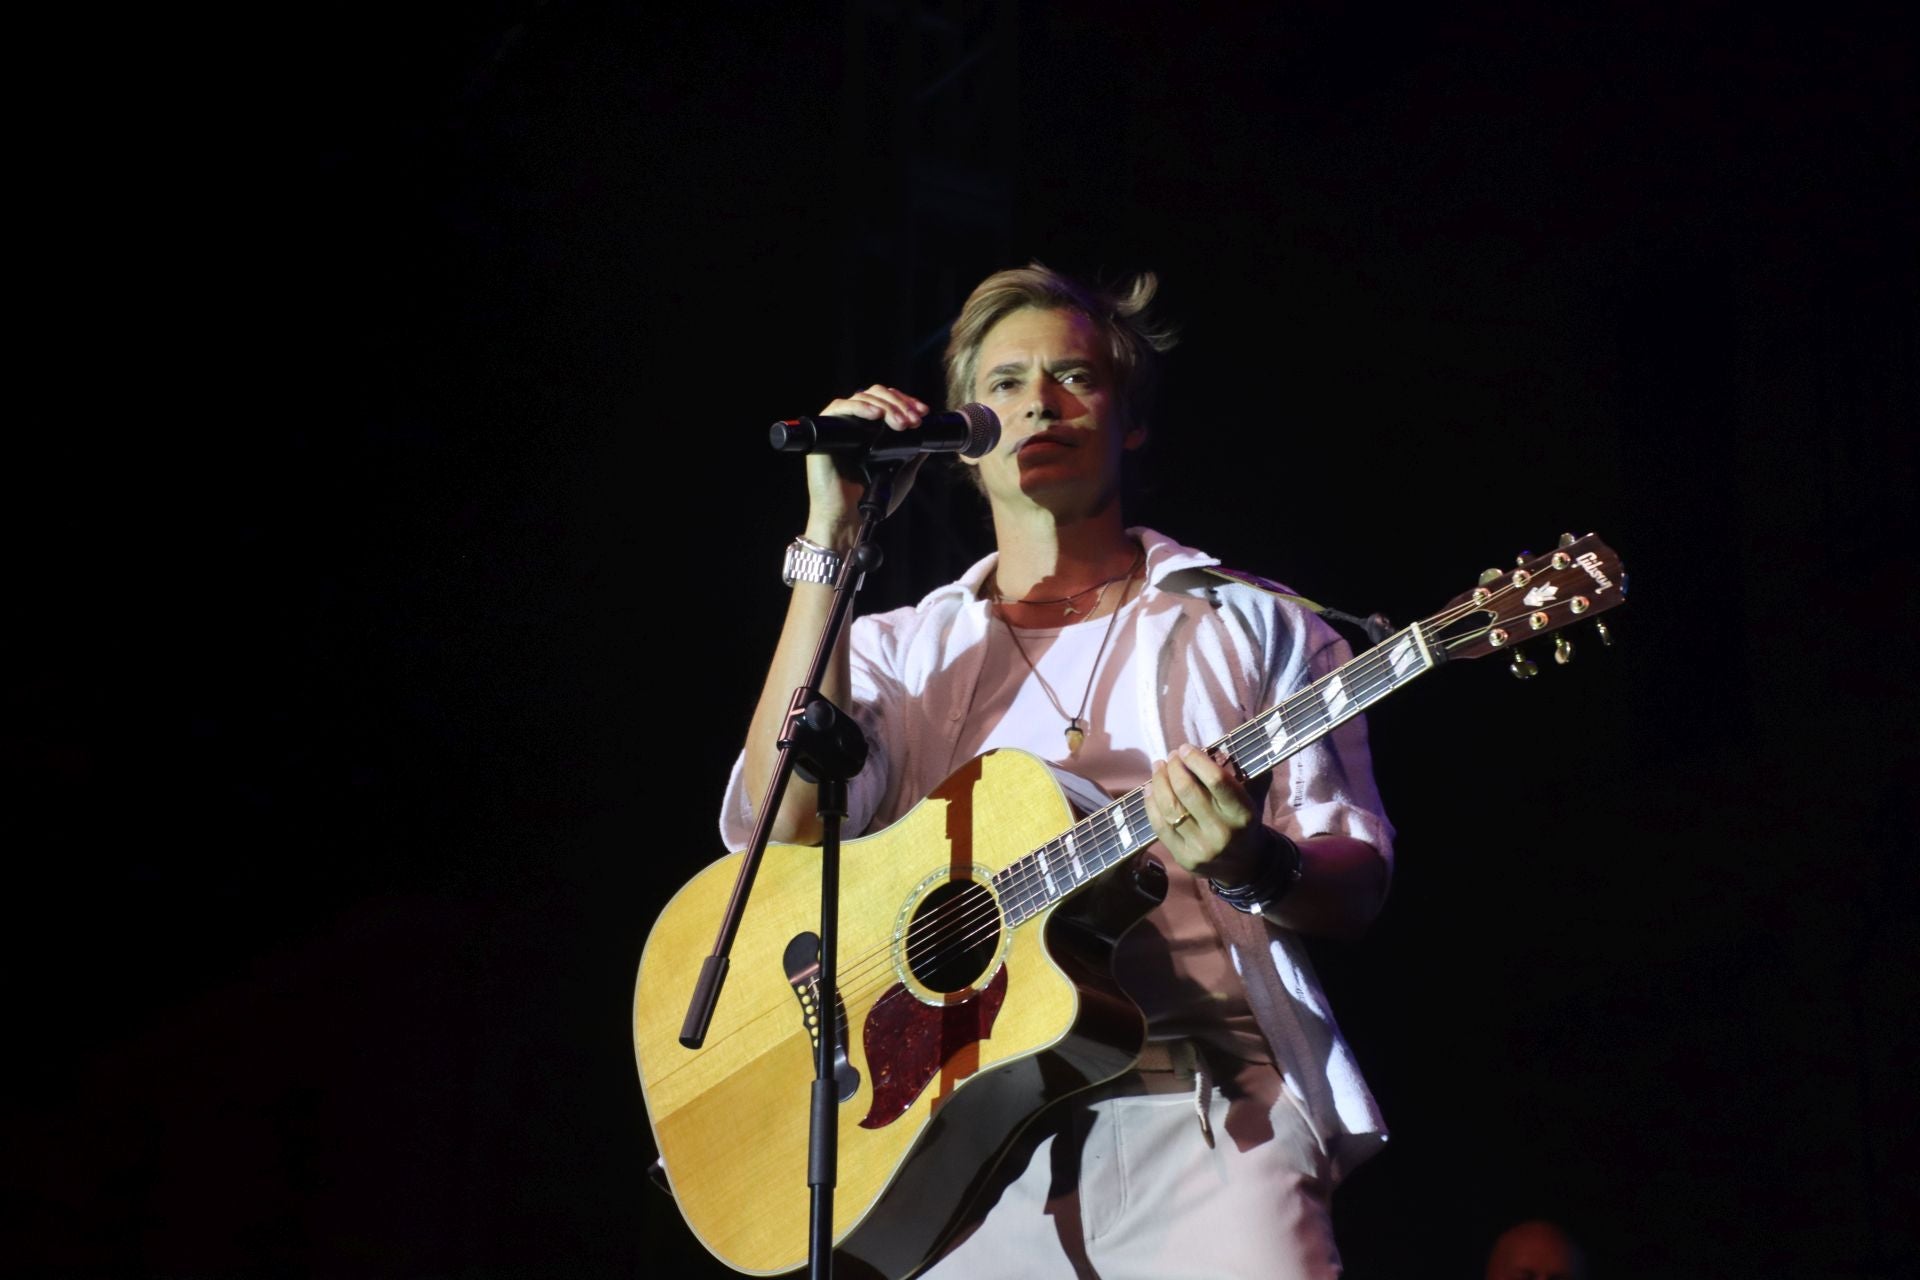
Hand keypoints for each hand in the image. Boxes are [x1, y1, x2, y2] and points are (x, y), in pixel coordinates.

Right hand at [804, 384, 929, 547]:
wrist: (848, 518)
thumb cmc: (869, 501)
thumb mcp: (901, 474)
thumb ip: (913, 455)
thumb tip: (931, 438)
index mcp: (869, 431)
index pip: (887, 402)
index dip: (905, 402)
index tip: (923, 413)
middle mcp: (853, 424)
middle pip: (876, 395)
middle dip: (899, 404)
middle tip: (913, 421)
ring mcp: (839, 426)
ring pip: (862, 397)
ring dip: (886, 406)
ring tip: (901, 423)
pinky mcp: (824, 432)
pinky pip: (838, 408)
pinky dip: (859, 407)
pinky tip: (876, 414)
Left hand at [1144, 743, 1270, 883]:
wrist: (1246, 864)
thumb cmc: (1245, 821)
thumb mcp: (1253, 796)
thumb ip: (1243, 772)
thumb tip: (1218, 747)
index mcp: (1243, 813)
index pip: (1216, 780)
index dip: (1196, 760)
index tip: (1185, 748)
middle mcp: (1222, 832)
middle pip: (1187, 791)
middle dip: (1174, 768)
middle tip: (1170, 757)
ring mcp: (1201, 847)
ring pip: (1170, 808)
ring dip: (1159, 782)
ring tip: (1158, 768)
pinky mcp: (1184, 858)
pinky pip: (1160, 827)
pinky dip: (1151, 804)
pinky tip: (1149, 789)